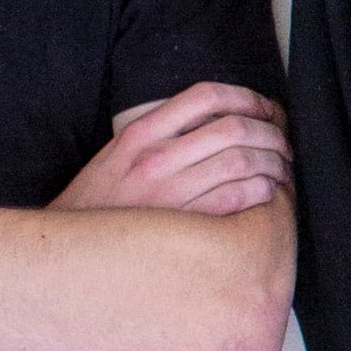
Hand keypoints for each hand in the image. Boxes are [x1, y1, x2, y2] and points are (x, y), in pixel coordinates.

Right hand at [58, 83, 292, 218]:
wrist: (67, 255)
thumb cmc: (96, 207)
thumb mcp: (115, 157)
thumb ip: (156, 135)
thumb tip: (211, 123)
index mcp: (140, 134)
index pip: (205, 96)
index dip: (245, 96)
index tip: (264, 107)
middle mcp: (156, 158)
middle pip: (233, 127)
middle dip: (270, 131)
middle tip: (283, 141)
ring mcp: (171, 193)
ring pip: (242, 162)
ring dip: (273, 162)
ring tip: (282, 168)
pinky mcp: (185, 225)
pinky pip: (239, 198)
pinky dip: (263, 190)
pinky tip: (268, 192)